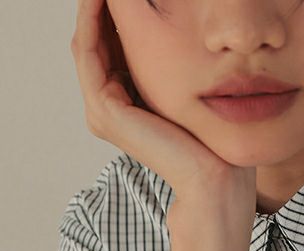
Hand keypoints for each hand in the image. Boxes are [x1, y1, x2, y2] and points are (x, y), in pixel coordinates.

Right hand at [71, 0, 257, 208]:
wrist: (215, 180)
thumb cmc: (213, 144)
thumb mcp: (188, 93)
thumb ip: (171, 66)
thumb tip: (181, 29)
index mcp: (125, 106)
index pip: (111, 48)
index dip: (116, 12)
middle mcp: (107, 109)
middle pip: (95, 41)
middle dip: (103, 5)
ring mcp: (102, 111)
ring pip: (88, 41)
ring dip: (94, 5)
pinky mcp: (105, 111)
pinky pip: (90, 51)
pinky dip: (94, 17)